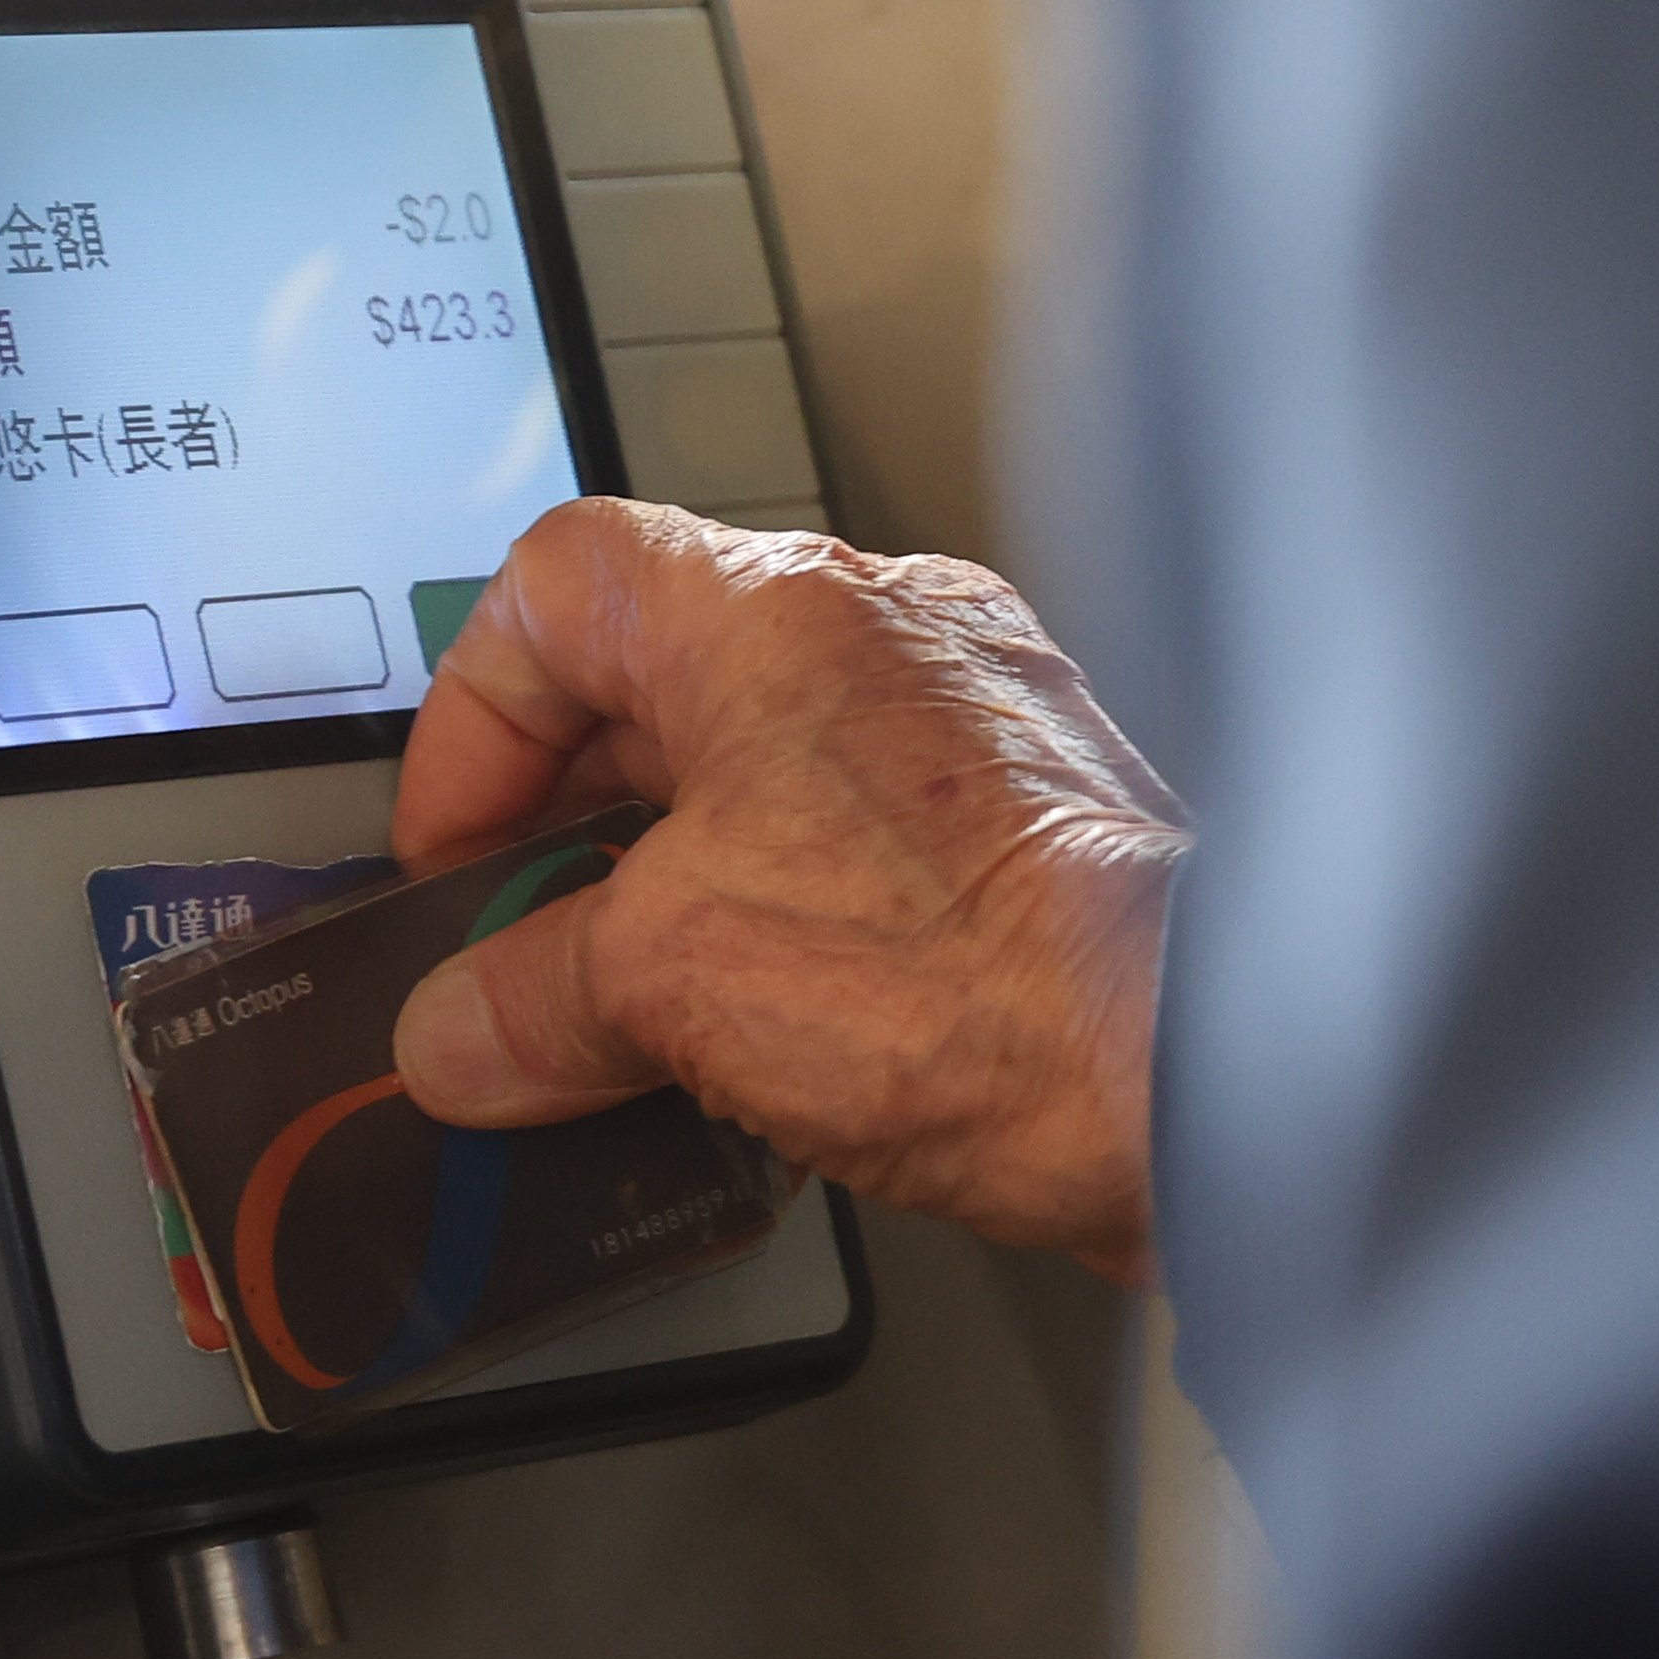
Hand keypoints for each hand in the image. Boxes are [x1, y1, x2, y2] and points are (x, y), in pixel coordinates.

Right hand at [389, 500, 1186, 1281]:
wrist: (1202, 1072)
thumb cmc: (979, 972)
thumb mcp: (665, 981)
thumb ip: (529, 996)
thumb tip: (465, 1031)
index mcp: (772, 609)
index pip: (553, 586)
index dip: (469, 723)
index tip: (455, 854)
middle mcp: (884, 634)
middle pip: (655, 686)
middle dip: (564, 829)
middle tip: (516, 945)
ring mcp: (976, 727)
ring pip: (763, 776)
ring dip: (673, 889)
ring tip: (629, 1010)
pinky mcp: (1041, 830)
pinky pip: (862, 854)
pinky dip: (787, 934)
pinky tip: (765, 1041)